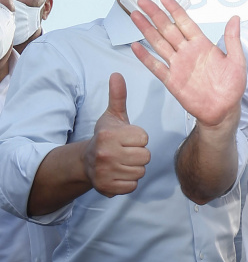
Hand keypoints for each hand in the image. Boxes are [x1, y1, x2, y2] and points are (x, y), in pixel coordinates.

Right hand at [82, 73, 150, 196]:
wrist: (86, 161)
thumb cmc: (106, 137)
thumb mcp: (112, 116)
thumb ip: (118, 96)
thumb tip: (117, 74)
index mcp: (109, 135)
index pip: (144, 138)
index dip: (139, 139)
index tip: (127, 139)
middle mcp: (106, 153)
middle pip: (145, 156)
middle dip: (139, 154)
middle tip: (125, 152)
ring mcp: (105, 172)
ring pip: (141, 172)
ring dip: (134, 168)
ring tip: (121, 162)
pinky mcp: (107, 187)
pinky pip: (133, 185)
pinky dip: (128, 182)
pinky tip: (118, 174)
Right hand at [129, 0, 244, 129]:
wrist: (224, 111)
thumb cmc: (232, 87)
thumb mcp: (237, 61)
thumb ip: (233, 40)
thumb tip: (235, 18)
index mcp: (202, 45)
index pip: (185, 22)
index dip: (175, 9)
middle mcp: (187, 52)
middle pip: (168, 29)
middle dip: (155, 14)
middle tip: (142, 0)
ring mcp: (178, 65)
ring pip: (159, 43)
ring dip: (147, 30)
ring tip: (135, 16)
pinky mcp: (172, 80)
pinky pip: (156, 66)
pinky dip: (146, 57)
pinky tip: (136, 46)